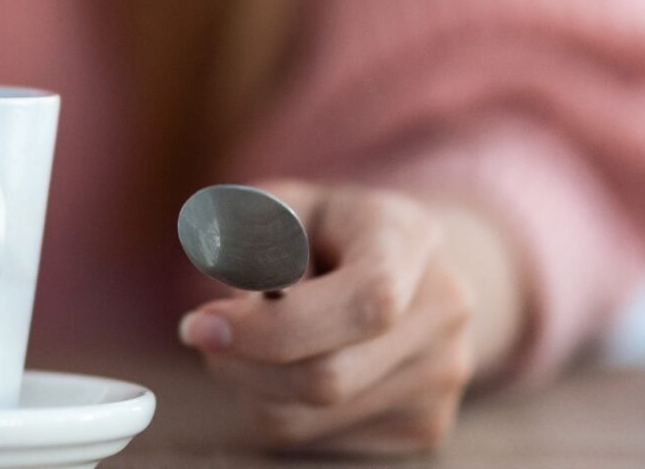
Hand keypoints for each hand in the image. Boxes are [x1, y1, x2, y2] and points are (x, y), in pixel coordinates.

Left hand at [177, 181, 515, 455]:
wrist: (407, 268)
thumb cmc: (327, 230)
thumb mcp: (278, 204)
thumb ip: (244, 231)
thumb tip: (226, 277)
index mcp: (411, 238)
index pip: (366, 301)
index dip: (275, 326)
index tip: (202, 324)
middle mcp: (443, 310)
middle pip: (329, 377)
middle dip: (242, 363)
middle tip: (202, 333)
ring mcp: (442, 376)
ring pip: (308, 418)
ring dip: (249, 386)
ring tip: (251, 341)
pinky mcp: (425, 426)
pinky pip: (315, 440)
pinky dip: (276, 406)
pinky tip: (290, 364)